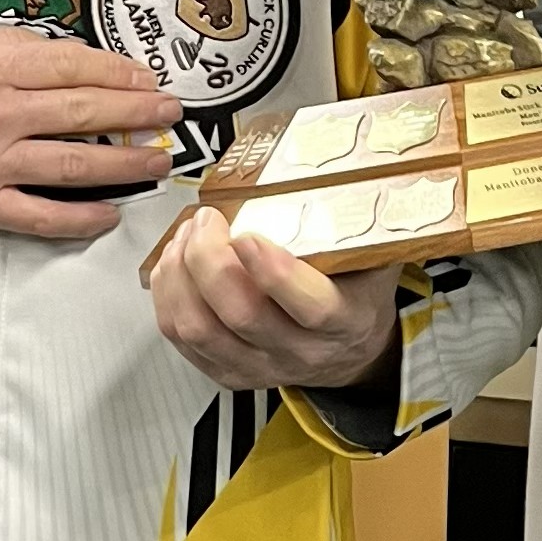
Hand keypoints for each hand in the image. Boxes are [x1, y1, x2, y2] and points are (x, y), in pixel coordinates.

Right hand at [0, 29, 179, 242]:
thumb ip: (6, 45)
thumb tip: (60, 52)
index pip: (76, 67)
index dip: (122, 74)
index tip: (148, 79)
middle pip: (88, 113)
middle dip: (140, 114)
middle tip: (171, 115)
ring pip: (77, 166)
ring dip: (127, 165)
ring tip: (158, 160)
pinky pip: (42, 216)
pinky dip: (81, 218)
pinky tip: (109, 214)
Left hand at [147, 207, 401, 392]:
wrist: (348, 351)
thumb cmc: (355, 295)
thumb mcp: (374, 259)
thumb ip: (359, 223)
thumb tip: (347, 169)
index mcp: (344, 321)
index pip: (311, 307)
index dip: (275, 272)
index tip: (248, 235)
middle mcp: (300, 351)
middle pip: (241, 315)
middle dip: (208, 259)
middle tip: (207, 220)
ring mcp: (259, 366)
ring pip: (200, 329)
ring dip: (180, 274)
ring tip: (186, 237)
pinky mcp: (226, 371)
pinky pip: (179, 337)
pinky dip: (168, 294)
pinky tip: (175, 264)